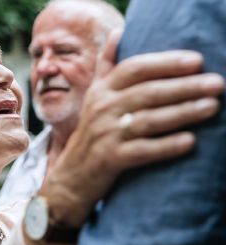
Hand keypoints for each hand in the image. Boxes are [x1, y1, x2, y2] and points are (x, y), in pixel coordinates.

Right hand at [40, 30, 224, 226]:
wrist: (72, 174)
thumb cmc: (91, 131)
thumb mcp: (94, 96)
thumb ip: (107, 66)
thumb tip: (118, 32)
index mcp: (102, 91)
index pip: (134, 68)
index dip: (165, 63)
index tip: (196, 61)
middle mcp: (102, 109)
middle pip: (147, 93)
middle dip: (183, 87)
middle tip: (216, 84)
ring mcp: (105, 135)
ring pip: (148, 120)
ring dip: (182, 113)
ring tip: (212, 107)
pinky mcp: (110, 160)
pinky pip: (142, 151)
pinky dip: (166, 146)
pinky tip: (190, 142)